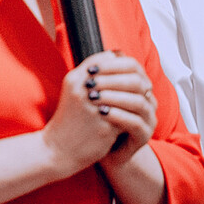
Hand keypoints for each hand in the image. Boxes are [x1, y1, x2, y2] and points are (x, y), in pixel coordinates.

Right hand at [43, 51, 148, 174]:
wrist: (58, 149)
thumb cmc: (69, 118)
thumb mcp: (74, 89)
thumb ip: (91, 71)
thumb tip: (117, 54)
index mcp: (75, 79)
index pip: (106, 59)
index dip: (123, 65)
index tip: (131, 73)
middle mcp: (84, 91)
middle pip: (120, 76)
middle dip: (135, 81)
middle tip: (145, 87)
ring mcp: (95, 110)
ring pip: (127, 96)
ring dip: (136, 98)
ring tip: (142, 101)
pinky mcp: (105, 128)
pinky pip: (127, 117)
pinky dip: (132, 117)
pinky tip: (134, 118)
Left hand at [88, 52, 156, 172]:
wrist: (99, 149)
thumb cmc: (97, 120)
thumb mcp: (98, 94)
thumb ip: (102, 76)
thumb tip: (102, 54)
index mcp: (138, 86)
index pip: (133, 66)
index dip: (112, 65)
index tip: (90, 68)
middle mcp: (148, 99)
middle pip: (137, 81)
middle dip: (112, 80)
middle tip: (90, 82)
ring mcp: (149, 118)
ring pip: (138, 101)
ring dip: (114, 97)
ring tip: (94, 97)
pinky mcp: (144, 136)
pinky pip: (136, 123)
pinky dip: (119, 115)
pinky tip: (102, 113)